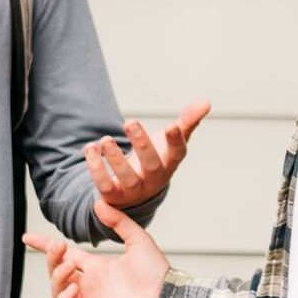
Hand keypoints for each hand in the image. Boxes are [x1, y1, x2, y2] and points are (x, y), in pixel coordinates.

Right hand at [23, 200, 168, 297]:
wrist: (168, 296)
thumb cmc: (156, 271)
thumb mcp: (137, 239)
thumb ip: (118, 222)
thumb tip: (98, 203)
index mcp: (96, 267)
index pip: (64, 256)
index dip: (44, 247)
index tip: (28, 237)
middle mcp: (89, 285)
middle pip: (56, 273)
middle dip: (52, 260)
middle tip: (59, 248)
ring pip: (57, 293)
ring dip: (57, 279)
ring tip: (70, 268)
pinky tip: (73, 289)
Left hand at [84, 101, 211, 211]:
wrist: (134, 191)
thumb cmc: (156, 159)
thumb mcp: (170, 141)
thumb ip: (187, 121)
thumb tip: (206, 102)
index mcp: (169, 163)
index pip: (178, 153)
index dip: (176, 141)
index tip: (171, 126)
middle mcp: (154, 178)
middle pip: (151, 165)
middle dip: (141, 144)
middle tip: (130, 122)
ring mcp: (134, 189)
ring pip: (127, 177)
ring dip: (115, 158)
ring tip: (105, 139)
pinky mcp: (114, 195)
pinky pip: (105, 185)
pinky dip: (96, 167)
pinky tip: (90, 148)